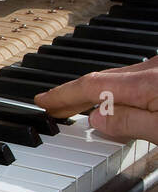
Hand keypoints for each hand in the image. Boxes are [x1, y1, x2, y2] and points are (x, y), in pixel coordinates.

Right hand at [33, 56, 157, 143]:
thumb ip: (129, 123)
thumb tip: (97, 119)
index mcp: (145, 83)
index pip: (91, 86)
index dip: (63, 94)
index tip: (43, 101)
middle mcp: (152, 68)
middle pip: (102, 80)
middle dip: (74, 96)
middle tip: (54, 108)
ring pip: (120, 79)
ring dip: (97, 95)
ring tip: (80, 109)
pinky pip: (136, 79)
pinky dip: (119, 91)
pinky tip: (117, 102)